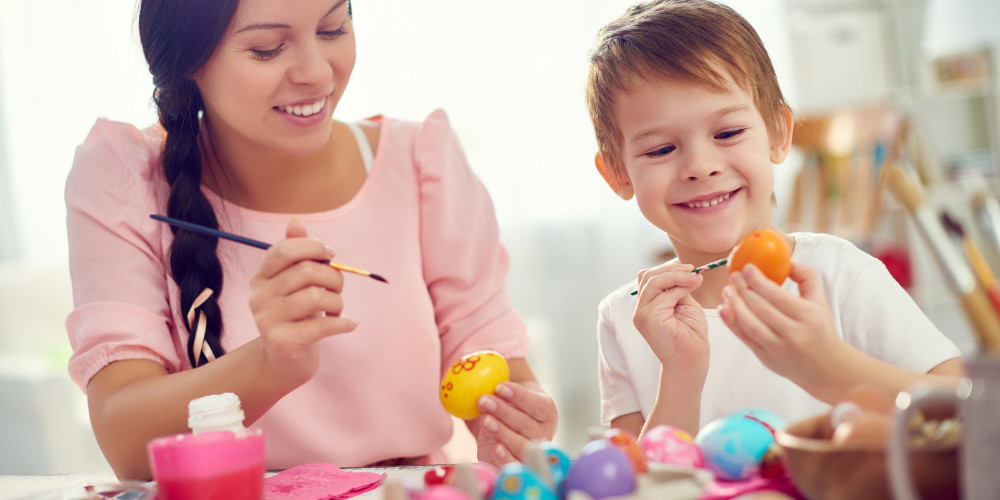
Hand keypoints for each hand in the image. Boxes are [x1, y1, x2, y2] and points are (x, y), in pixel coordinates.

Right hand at [249, 220, 357, 386]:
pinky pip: (324, 324)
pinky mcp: (283, 341)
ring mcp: (267, 319)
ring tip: (337, 309)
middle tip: (339, 288)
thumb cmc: (295, 315)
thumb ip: (296, 254)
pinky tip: (350, 323)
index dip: (313, 247)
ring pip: (317, 296)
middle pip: (307, 271)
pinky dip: (344, 323)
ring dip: (338, 301)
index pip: (285, 250)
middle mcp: (259, 296)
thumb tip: (294, 222)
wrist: (284, 361)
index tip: (331, 256)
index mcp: (261, 277)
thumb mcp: (294, 283)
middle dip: (334, 277)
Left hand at [474, 381, 557, 465]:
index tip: (500, 387)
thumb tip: (480, 375)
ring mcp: (531, 450)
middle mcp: (543, 432)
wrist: (508, 425)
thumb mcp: (510, 394)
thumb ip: (501, 389)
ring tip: (485, 419)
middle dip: (504, 411)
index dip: (520, 396)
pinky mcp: (517, 463)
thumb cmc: (510, 405)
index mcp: (547, 411)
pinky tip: (495, 447)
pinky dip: (505, 457)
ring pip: (521, 444)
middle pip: (527, 425)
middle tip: (484, 400)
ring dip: (501, 431)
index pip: (538, 405)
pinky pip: (514, 463)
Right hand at [633, 263, 709, 370]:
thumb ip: (678, 288)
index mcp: (646, 305)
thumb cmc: (690, 336)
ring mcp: (642, 314)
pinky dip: (679, 290)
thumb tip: (684, 269)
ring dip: (677, 276)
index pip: (648, 277)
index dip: (667, 268)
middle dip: (672, 269)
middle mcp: (640, 309)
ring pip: (653, 282)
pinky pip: (664, 295)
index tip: (690, 269)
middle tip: (694, 271)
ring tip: (695, 278)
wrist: (691, 362)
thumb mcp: (684, 304)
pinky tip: (691, 292)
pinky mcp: (649, 319)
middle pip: (648, 276)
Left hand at [718, 262, 844, 384]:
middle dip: (743, 290)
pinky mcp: (767, 359)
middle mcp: (793, 333)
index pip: (777, 295)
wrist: (827, 369)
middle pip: (761, 309)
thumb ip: (806, 276)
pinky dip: (731, 323)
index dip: (758, 280)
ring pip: (750, 325)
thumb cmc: (820, 328)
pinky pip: (745, 339)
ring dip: (734, 305)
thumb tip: (786, 260)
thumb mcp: (820, 301)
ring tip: (727, 290)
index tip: (746, 268)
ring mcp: (778, 349)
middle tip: (733, 276)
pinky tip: (724, 309)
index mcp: (808, 316)